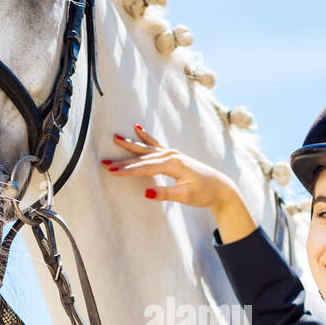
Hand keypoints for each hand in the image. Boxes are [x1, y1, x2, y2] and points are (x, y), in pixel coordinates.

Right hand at [100, 123, 237, 212]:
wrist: (220, 187)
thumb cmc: (204, 193)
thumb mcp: (186, 196)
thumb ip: (166, 193)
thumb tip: (146, 193)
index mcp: (173, 164)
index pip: (145, 167)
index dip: (128, 171)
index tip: (112, 172)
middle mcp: (172, 155)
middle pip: (143, 158)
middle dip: (123, 160)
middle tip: (105, 162)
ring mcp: (173, 154)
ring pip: (147, 149)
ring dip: (131, 145)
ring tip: (115, 138)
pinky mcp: (174, 156)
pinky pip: (156, 145)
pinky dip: (146, 137)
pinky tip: (137, 128)